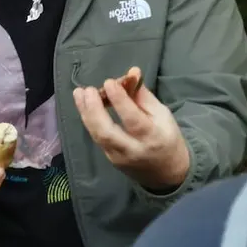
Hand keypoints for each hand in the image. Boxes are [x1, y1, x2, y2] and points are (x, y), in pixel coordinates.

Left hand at [73, 67, 189, 190]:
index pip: (133, 119)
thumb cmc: (166, 137)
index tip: (109, 82)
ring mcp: (119, 157)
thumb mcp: (162, 114)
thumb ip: (143, 95)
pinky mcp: (110, 159)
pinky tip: (85, 105)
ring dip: (85, 113)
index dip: (120, 100)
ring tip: (79, 93)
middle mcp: (133, 150)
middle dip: (94, 110)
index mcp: (153, 137)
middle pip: (107, 133)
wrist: (167, 173)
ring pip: (97, 136)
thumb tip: (131, 73)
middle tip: (87, 90)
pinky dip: (90, 120)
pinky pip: (97, 138)